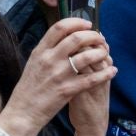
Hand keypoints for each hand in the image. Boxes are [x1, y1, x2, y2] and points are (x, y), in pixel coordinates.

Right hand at [0, 18, 115, 135]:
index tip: (88, 24)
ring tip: (105, 54)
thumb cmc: (29, 88)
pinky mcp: (67, 90)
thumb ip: (47, 49)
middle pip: (76, 38)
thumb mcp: (33, 63)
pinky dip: (105, 74)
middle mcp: (49, 60)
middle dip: (93, 36)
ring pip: (86, 56)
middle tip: (100, 39)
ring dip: (101, 53)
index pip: (59, 27)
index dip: (77, 22)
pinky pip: (91, 79)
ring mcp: (59, 75)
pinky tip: (112, 71)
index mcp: (40, 51)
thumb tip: (63, 35)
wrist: (23, 112)